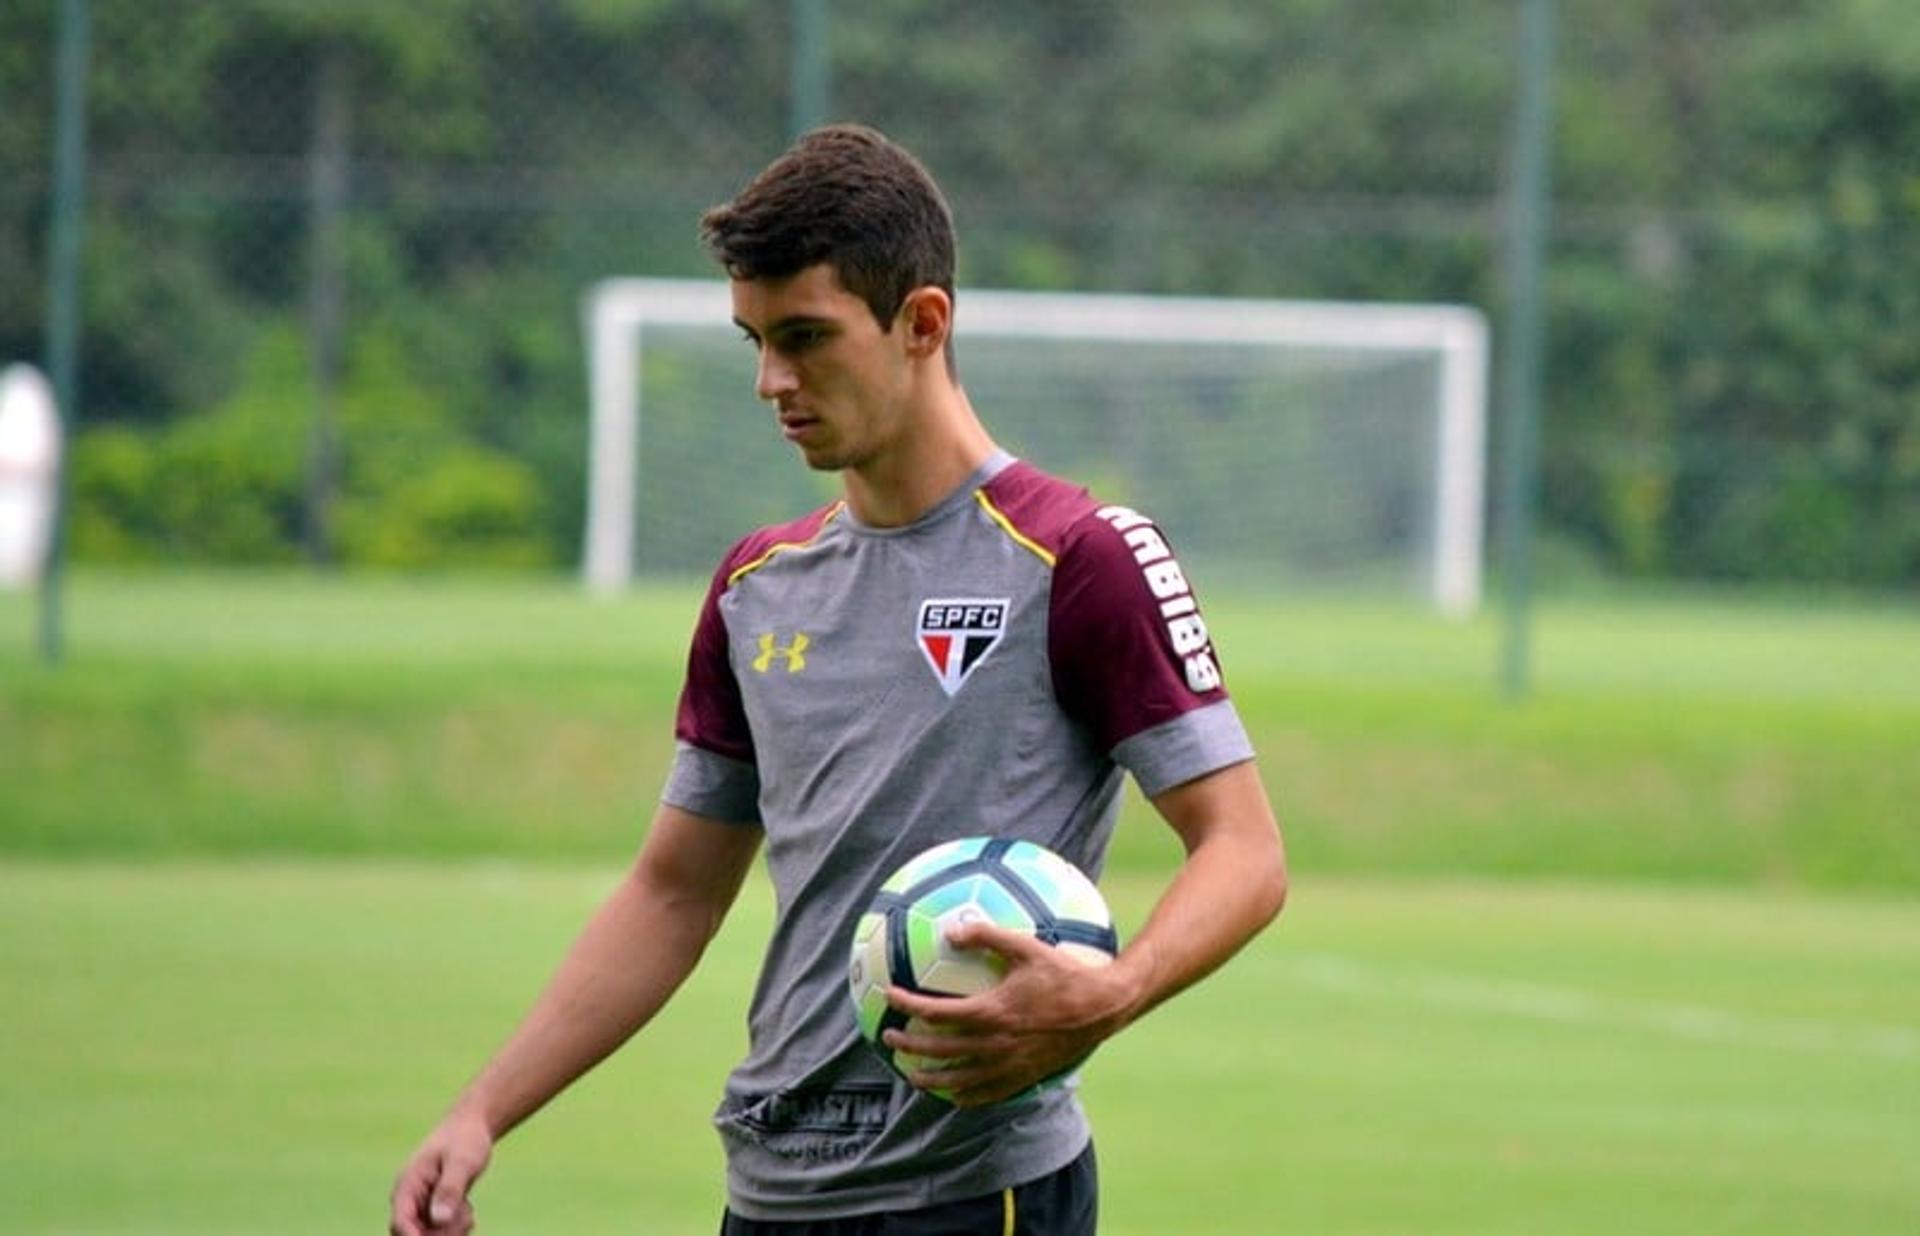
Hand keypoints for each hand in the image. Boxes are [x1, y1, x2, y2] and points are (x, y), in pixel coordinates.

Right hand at [389, 1110, 492, 1235]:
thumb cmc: (465, 1139)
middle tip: (466, 1217)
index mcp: (408, 1185)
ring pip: (429, 1235)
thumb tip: (439, 1219)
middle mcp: (408, 1199)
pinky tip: (467, 1210)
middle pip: (412, 1234)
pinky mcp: (432, 1209)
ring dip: (451, 1230)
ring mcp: (420, 1205)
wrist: (471, 1128)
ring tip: (467, 1209)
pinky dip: (455, 1227)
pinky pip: (440, 1232)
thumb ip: (450, 1189)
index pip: (400, 1221)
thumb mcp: (462, 1162)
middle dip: (439, 1234)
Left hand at [882, 921, 1135, 1107]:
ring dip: (930, 1078)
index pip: (936, 1013)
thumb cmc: (1064, 973)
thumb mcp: (1025, 947)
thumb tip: (952, 930)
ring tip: (911, 1074)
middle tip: (888, 1038)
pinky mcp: (1024, 1077)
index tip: (890, 996)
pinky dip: (965, 1096)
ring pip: (958, 1080)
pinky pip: (988, 1094)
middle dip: (909, 1045)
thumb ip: (987, 935)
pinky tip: (953, 1094)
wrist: (1101, 1007)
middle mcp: (995, 1044)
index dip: (908, 1005)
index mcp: (991, 1012)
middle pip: (939, 1050)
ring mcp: (1009, 1065)